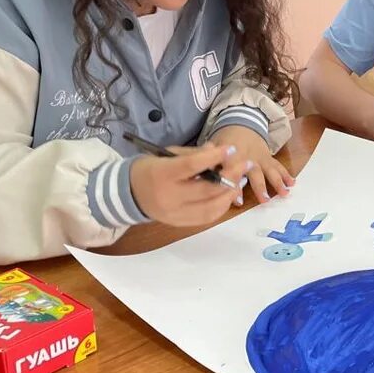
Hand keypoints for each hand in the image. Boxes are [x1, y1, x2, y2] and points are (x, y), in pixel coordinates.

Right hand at [129, 143, 250, 225]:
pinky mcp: (180, 224)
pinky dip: (222, 205)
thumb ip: (191, 153)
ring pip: (211, 207)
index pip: (191, 166)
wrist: (128, 194)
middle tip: (245, 163)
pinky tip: (229, 194)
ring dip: (231, 193)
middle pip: (207, 189)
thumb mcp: (166, 154)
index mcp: (161, 175)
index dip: (213, 157)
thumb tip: (216, 149)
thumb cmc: (149, 169)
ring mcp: (175, 214)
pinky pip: (207, 217)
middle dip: (231, 175)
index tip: (231, 148)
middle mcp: (169, 197)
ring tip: (241, 179)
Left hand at [210, 125, 293, 204]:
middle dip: (259, 186)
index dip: (234, 185)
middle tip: (265, 200)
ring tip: (284, 193)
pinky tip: (292, 183)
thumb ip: (205, 159)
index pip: (232, 170)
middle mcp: (248, 156)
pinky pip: (278, 166)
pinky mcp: (268, 158)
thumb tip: (195, 174)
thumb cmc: (224, 139)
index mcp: (232, 155)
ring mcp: (260, 157)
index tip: (237, 201)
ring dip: (277, 181)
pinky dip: (285, 174)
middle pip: (254, 172)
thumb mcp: (212, 145)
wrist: (242, 122)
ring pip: (269, 170)